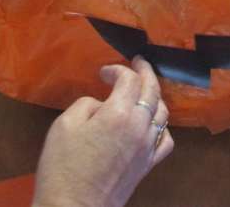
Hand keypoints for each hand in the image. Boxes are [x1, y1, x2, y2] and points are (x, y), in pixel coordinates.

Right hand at [33, 57, 173, 206]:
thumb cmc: (63, 167)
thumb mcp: (64, 125)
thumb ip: (87, 104)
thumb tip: (102, 105)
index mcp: (119, 113)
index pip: (129, 80)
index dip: (118, 70)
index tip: (104, 72)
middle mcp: (140, 126)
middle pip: (152, 90)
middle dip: (145, 72)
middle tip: (138, 62)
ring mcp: (148, 146)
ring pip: (163, 112)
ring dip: (155, 95)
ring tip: (144, 89)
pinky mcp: (149, 164)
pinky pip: (166, 139)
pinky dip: (162, 125)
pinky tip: (152, 123)